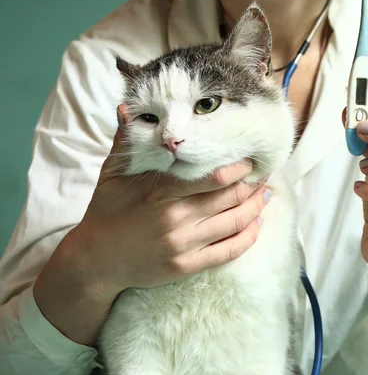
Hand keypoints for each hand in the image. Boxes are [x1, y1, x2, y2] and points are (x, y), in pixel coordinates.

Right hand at [68, 105, 269, 294]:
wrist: (95, 261)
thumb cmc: (105, 213)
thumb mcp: (111, 174)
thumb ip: (125, 141)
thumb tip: (127, 107)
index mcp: (160, 192)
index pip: (213, 177)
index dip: (239, 168)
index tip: (250, 159)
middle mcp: (175, 219)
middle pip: (230, 198)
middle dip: (253, 185)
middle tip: (264, 175)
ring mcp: (182, 246)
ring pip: (234, 224)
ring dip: (256, 208)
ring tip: (265, 196)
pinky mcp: (186, 267)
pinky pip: (228, 252)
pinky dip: (248, 238)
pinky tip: (256, 226)